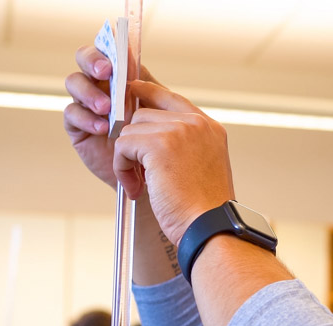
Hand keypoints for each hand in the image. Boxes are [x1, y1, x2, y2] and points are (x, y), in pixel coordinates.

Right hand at [63, 45, 159, 189]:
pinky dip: (86, 118)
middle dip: (92, 61)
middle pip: (85, 59)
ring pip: (75, 83)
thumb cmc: (163, 144)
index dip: (108, 48)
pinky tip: (103, 128)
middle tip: (106, 72)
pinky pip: (72, 114)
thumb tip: (138, 67)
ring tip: (107, 108)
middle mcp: (103, 86)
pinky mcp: (78, 127)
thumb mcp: (164, 115)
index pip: (109, 51)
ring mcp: (88, 105)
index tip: (117, 57)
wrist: (156, 178)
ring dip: (90, 92)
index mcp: (123, 78)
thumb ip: (153, 90)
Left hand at [114, 80, 235, 244]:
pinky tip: (136, 189)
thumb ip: (185, 144)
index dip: (146, 93)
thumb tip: (149, 131)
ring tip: (141, 186)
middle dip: (134, 143)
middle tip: (140, 174)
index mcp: (210, 127)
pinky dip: (122, 169)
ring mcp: (179, 131)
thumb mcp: (202, 165)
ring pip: (130, 129)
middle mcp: (197, 123)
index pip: (170, 96)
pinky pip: (122, 145)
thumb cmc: (204, 207)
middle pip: (144, 113)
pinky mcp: (158, 145)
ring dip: (127, 159)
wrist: (210, 226)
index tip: (129, 94)